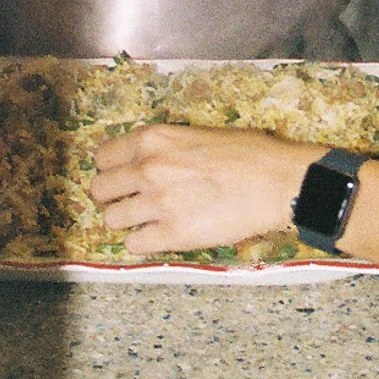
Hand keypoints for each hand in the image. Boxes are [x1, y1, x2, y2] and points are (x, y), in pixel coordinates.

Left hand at [92, 123, 315, 255]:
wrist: (278, 181)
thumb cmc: (250, 154)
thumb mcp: (200, 134)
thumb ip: (168, 148)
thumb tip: (154, 160)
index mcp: (154, 139)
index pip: (103, 156)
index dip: (109, 168)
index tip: (118, 176)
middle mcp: (148, 169)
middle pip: (100, 189)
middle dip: (110, 197)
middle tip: (127, 201)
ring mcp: (157, 203)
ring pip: (111, 219)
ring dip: (125, 221)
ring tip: (144, 221)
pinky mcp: (172, 234)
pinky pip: (134, 244)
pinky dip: (142, 242)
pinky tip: (157, 236)